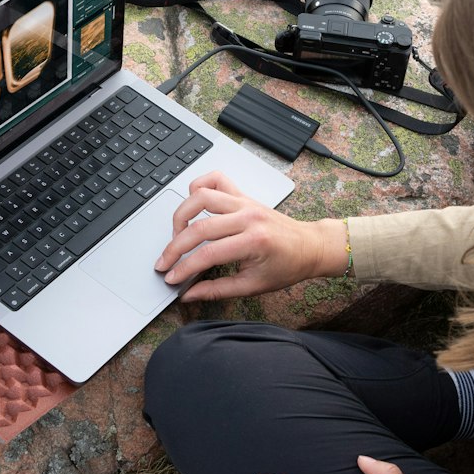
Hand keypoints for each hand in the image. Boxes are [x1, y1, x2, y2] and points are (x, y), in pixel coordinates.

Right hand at [154, 171, 346, 300]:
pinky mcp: (243, 195)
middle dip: (174, 247)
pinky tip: (192, 204)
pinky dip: (198, 187)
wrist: (309, 246)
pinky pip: (215, 180)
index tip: (170, 277)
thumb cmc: (287, 266)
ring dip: (181, 215)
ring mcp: (245, 202)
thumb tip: (189, 294)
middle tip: (164, 262)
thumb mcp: (253, 286)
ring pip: (201, 196)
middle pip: (198, 227)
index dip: (183, 268)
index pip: (206, 255)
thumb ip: (217, 290)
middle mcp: (248, 217)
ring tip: (176, 235)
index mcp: (253, 242)